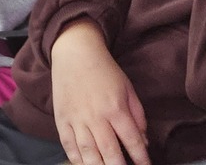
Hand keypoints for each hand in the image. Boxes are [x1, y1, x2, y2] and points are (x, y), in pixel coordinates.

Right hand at [51, 20, 149, 164]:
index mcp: (116, 108)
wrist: (74, 52)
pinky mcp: (61, 118)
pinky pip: (68, 145)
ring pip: (89, 154)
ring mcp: (77, 119)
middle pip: (110, 152)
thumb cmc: (104, 70)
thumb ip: (138, 115)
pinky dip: (77, 159)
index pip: (132, 141)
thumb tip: (144, 141)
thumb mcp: (128, 88)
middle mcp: (96, 117)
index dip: (141, 158)